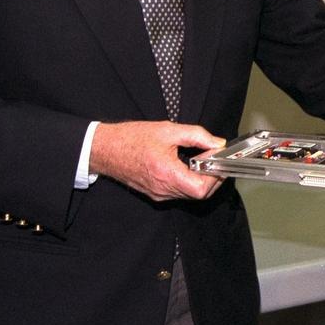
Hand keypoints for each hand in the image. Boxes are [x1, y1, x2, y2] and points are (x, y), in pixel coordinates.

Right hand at [90, 120, 226, 200]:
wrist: (107, 149)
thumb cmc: (132, 138)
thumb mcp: (169, 130)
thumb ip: (197, 136)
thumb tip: (217, 143)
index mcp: (167, 174)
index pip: (201, 189)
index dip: (215, 178)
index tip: (217, 162)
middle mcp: (163, 189)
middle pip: (199, 194)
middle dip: (211, 178)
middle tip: (211, 159)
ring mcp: (159, 194)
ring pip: (189, 194)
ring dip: (200, 179)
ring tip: (198, 159)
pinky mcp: (155, 194)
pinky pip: (179, 192)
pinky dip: (188, 181)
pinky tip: (185, 165)